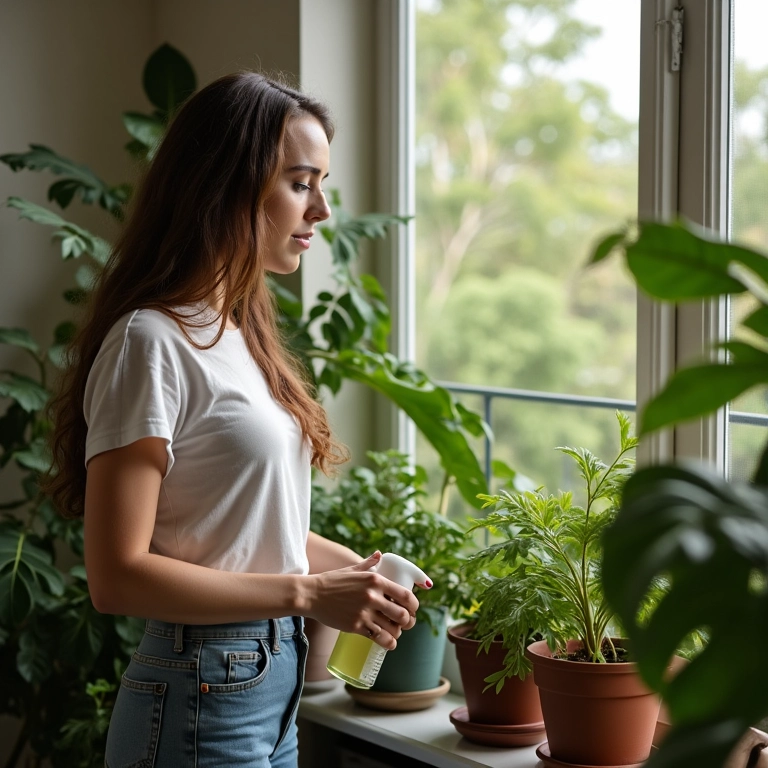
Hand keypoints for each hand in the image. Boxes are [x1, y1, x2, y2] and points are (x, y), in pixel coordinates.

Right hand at [305, 552, 419, 649]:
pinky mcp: (356, 626)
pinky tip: (388, 642)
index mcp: (375, 580)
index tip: (413, 609)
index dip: (414, 605)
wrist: (311, 594)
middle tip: (406, 624)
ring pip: (393, 629)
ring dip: (397, 633)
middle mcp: (373, 596)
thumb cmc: (331, 581)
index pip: (405, 595)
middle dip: (409, 622)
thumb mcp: (352, 569)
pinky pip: (379, 638)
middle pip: (403, 615)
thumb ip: (368, 563)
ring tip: (395, 633)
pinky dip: (387, 642)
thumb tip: (379, 554)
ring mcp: (365, 612)